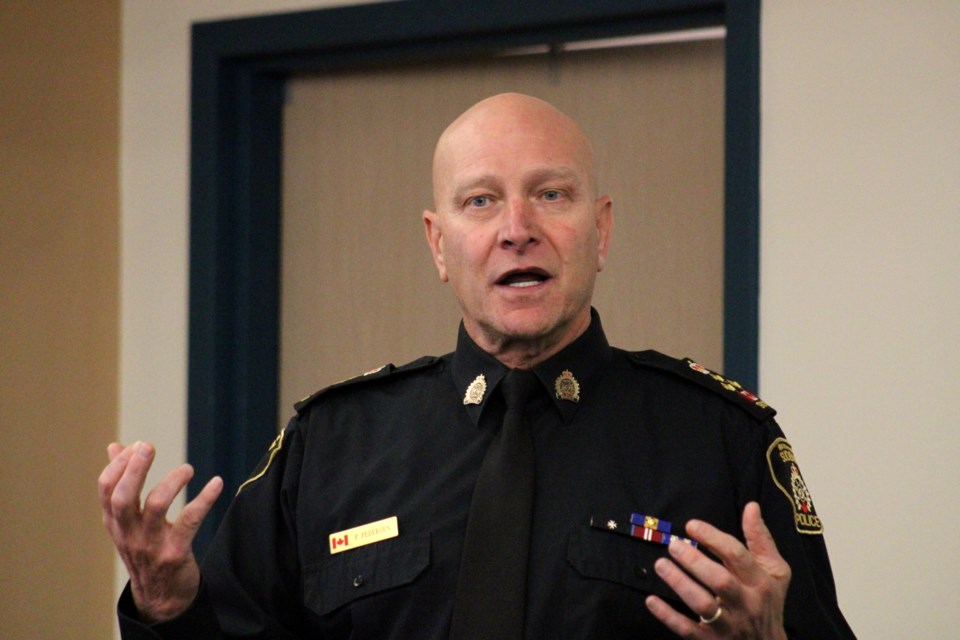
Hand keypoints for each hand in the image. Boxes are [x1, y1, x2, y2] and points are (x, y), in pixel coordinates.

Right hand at [98, 441, 222, 622]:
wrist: (161, 597)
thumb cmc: (145, 548)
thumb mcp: (127, 521)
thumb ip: (122, 484)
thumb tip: (114, 447)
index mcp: (116, 523)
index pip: (106, 490)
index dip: (119, 465)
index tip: (136, 446)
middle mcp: (129, 533)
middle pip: (123, 497)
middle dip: (134, 469)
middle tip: (147, 446)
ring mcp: (151, 544)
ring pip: (155, 506)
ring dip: (172, 482)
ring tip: (188, 469)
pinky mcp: (175, 552)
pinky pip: (190, 521)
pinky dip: (204, 499)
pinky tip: (217, 483)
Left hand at [644, 502, 790, 638]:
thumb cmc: (767, 601)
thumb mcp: (775, 571)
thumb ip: (760, 539)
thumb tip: (752, 506)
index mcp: (761, 582)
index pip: (737, 556)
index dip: (713, 538)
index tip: (691, 525)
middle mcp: (745, 603)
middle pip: (720, 581)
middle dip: (695, 561)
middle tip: (673, 545)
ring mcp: (728, 625)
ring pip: (703, 605)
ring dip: (680, 584)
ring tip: (661, 564)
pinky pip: (687, 630)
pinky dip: (668, 616)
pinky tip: (651, 600)